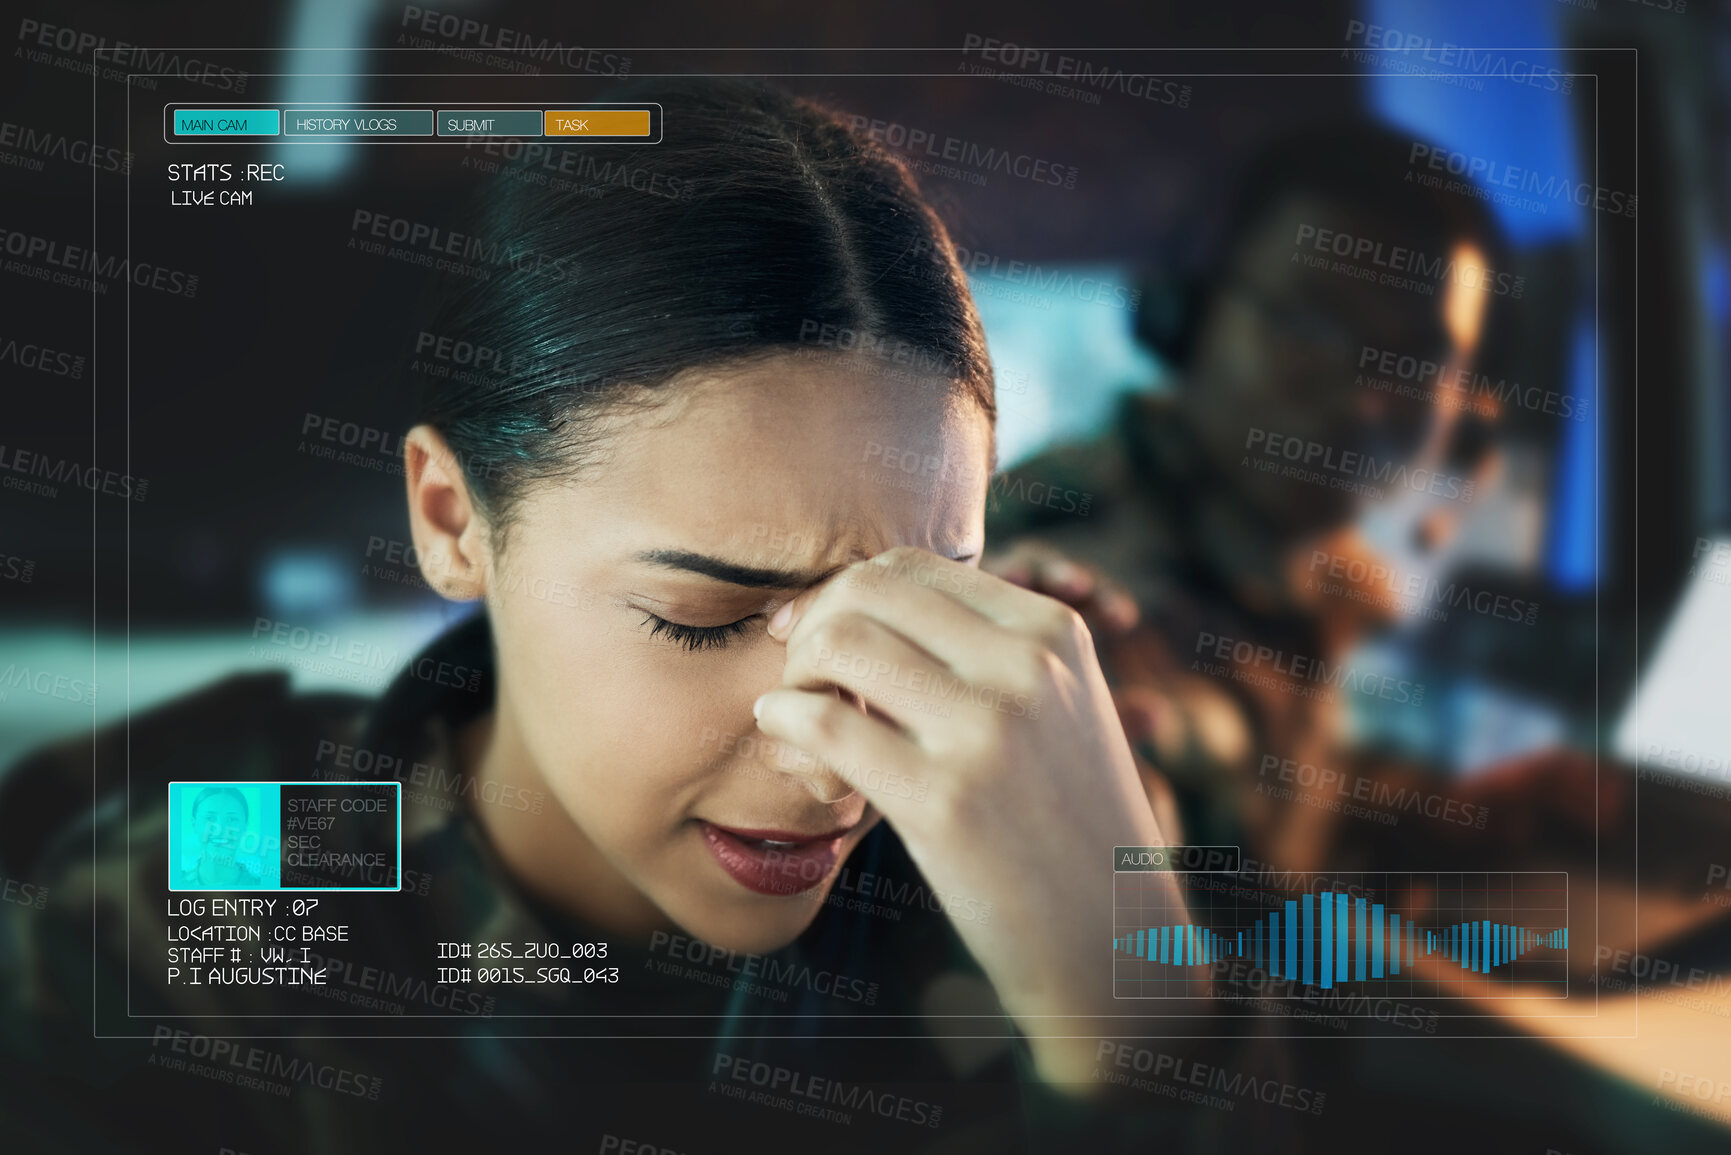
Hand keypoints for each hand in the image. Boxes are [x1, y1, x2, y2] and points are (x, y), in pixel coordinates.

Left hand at [751, 547, 1190, 1084]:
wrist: (1112, 945)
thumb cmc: (1064, 827)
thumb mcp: (1058, 711)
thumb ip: (984, 652)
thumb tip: (854, 604)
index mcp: (1053, 632)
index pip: (913, 566)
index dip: (845, 592)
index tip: (815, 633)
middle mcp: (1025, 666)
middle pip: (868, 589)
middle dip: (813, 624)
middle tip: (799, 675)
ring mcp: (986, 730)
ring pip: (839, 643)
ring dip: (796, 676)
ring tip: (799, 721)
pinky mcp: (941, 799)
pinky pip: (822, 724)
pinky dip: (783, 724)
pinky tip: (786, 746)